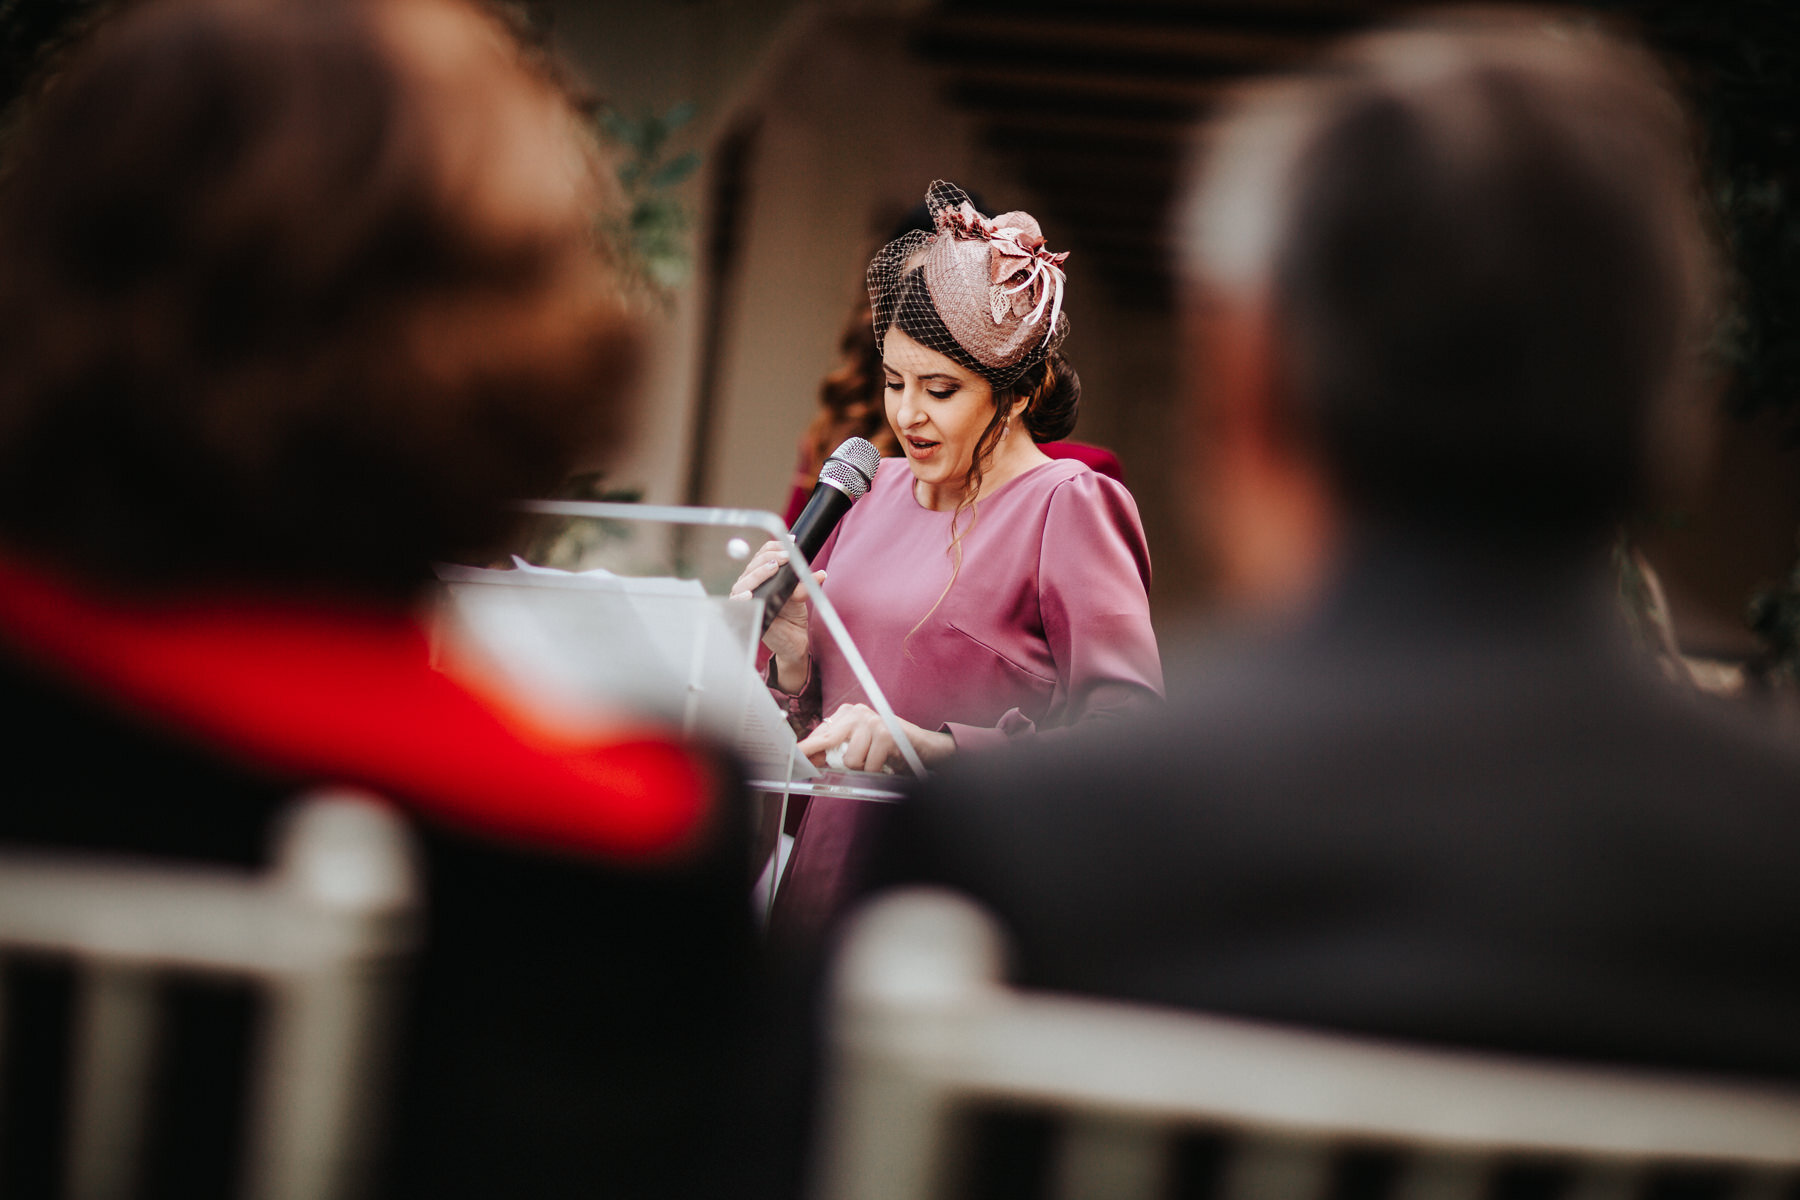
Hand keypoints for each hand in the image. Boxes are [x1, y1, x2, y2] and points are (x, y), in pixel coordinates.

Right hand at [728, 540, 821, 688]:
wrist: (793, 641)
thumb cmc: (793, 616)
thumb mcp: (801, 596)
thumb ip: (805, 584)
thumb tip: (820, 574)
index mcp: (761, 575)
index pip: (762, 554)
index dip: (775, 546)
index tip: (792, 543)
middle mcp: (750, 585)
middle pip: (753, 565)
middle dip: (770, 557)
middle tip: (786, 556)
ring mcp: (745, 599)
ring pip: (743, 582)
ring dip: (759, 573)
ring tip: (773, 567)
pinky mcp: (743, 615)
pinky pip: (737, 604)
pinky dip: (742, 597)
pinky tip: (749, 594)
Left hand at [797, 703, 955, 773]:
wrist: (925, 748)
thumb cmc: (889, 750)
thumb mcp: (860, 749)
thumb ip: (837, 752)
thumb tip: (811, 760)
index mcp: (848, 714)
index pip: (821, 733)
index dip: (807, 748)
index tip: (793, 755)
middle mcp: (858, 712)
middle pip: (829, 740)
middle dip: (819, 756)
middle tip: (806, 765)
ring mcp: (872, 721)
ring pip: (851, 760)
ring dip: (865, 769)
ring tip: (878, 761)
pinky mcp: (886, 734)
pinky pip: (869, 765)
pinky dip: (878, 770)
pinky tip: (888, 762)